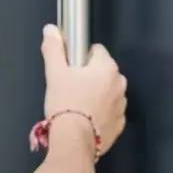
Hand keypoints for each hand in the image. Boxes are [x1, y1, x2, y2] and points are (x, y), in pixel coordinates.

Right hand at [40, 23, 127, 155]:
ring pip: (107, 93)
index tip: (70, 68)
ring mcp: (121, 106)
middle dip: (89, 78)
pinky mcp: (118, 124)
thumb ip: (54, 49)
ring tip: (77, 106)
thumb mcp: (55, 73)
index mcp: (107, 68)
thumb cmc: (66, 107)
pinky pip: (109, 113)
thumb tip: (51, 31)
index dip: (80, 58)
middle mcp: (119, 85)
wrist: (74, 141)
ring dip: (95, 96)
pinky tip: (85, 118)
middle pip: (102, 72)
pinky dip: (99, 114)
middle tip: (70, 88)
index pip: (96, 51)